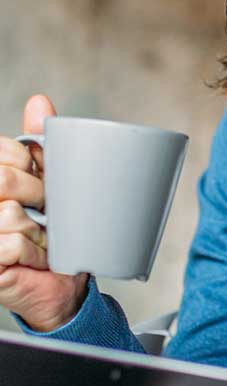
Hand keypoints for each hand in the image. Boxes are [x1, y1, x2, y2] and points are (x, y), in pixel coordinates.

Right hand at [0, 95, 87, 331]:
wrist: (62, 283)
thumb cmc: (55, 232)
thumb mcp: (51, 184)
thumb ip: (41, 146)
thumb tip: (39, 101)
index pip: (4, 154)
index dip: (32, 167)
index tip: (44, 185)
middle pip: (4, 180)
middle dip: (39, 197)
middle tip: (50, 214)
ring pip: (10, 215)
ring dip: (41, 232)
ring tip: (45, 241)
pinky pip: (11, 244)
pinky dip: (34, 253)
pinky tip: (38, 259)